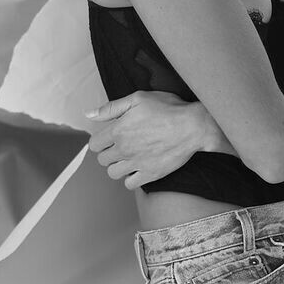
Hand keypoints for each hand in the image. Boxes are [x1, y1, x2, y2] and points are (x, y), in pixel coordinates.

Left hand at [84, 90, 207, 188]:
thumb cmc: (168, 108)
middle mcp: (124, 149)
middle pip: (102, 160)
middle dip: (109, 152)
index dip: (100, 140)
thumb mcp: (138, 99)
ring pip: (113, 173)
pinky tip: (139, 167)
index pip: (94, 144)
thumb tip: (89, 114)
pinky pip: (130, 184)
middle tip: (121, 145)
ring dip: (118, 166)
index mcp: (118, 130)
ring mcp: (137, 163)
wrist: (194, 126)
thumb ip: (111, 108)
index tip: (110, 136)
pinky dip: (131, 178)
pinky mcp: (150, 174)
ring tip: (129, 157)